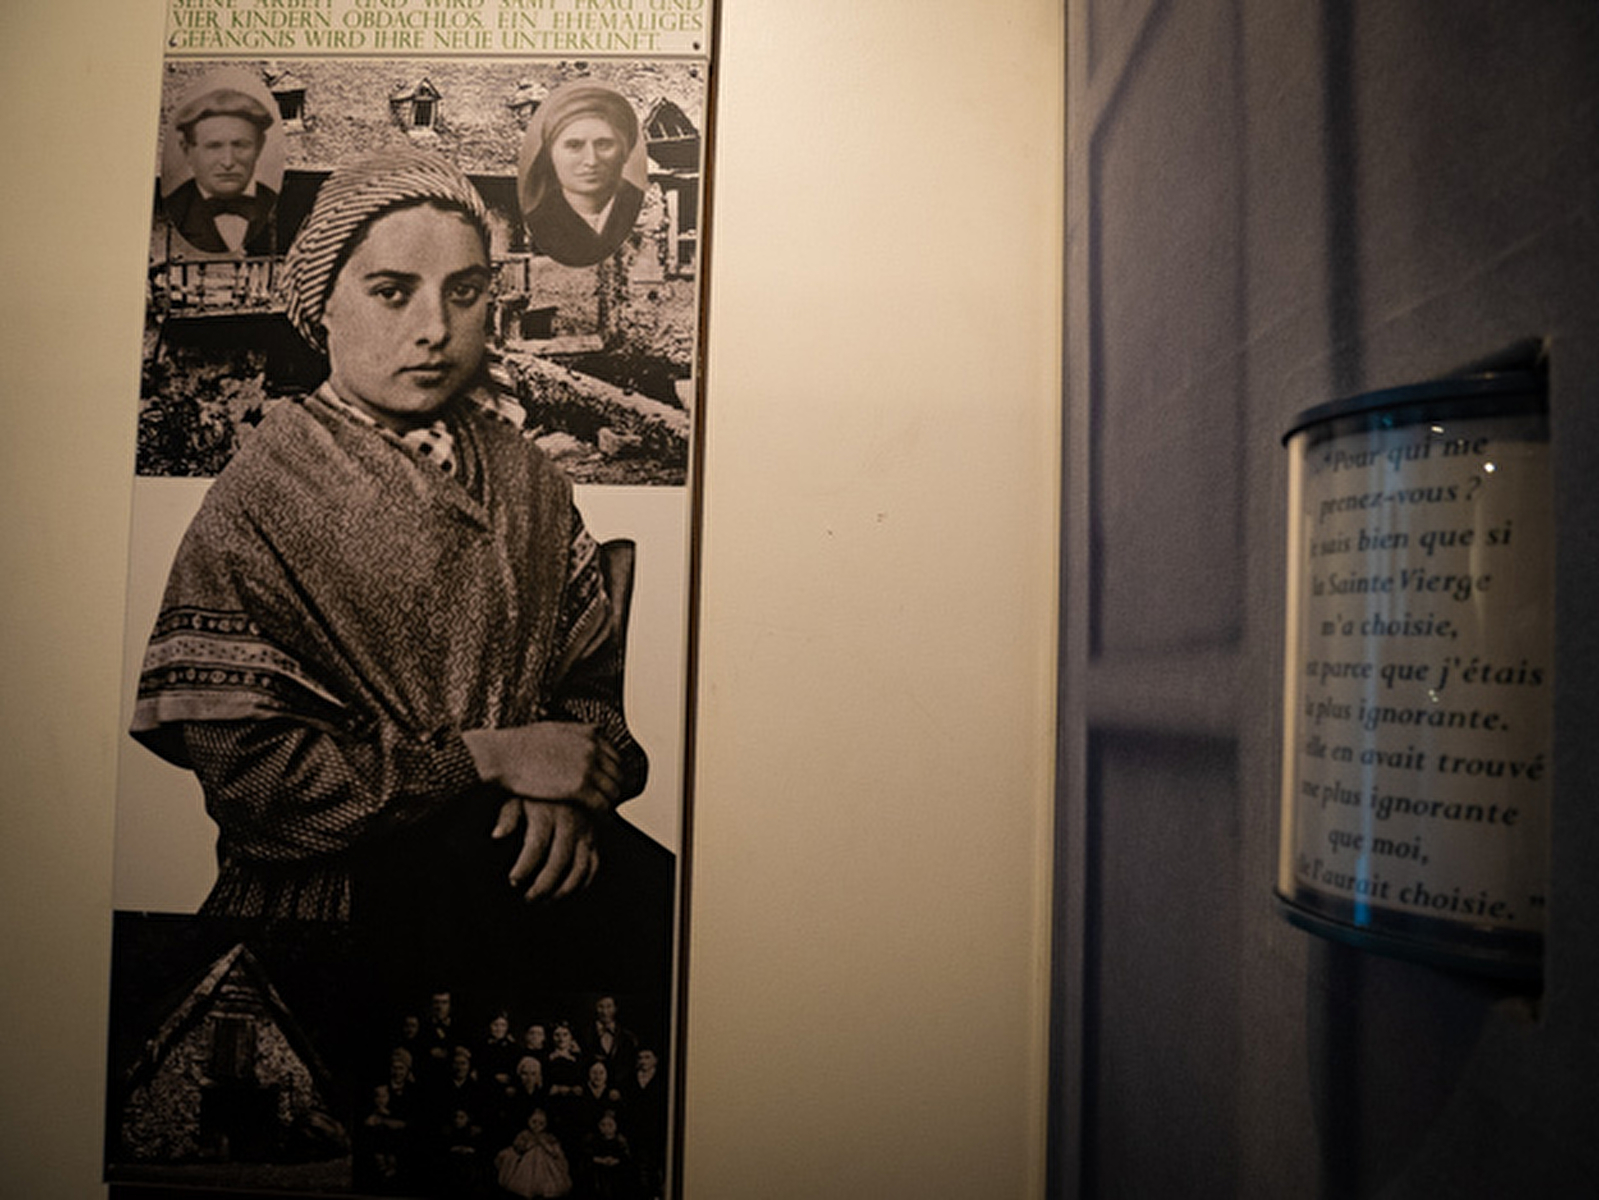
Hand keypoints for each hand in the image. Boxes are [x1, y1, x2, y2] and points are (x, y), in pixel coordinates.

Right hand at [463, 723, 621, 814]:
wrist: (504, 755)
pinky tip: (596, 819)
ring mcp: (587, 768)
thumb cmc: (521, 744)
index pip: (614, 755)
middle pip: (617, 772)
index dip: (612, 771)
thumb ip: (577, 731)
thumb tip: (593, 730)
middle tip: (608, 799)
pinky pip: (601, 804)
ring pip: (613, 790)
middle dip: (614, 786)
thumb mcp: (554, 728)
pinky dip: (602, 813)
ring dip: (609, 801)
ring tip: (602, 811)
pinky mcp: (579, 788)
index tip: (608, 781)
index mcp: (588, 734)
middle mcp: (592, 748)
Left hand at [491, 796, 599, 900]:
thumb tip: (496, 836)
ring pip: (579, 868)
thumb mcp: (519, 795)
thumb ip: (508, 816)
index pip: (537, 846)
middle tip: (527, 899)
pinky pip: (593, 866)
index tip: (513, 881)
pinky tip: (565, 893)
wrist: (568, 777)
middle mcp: (571, 823)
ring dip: (563, 891)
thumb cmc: (536, 791)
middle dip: (542, 886)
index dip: (524, 867)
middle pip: (559, 862)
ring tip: (545, 902)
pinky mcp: (595, 838)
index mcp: (548, 813)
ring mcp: (586, 832)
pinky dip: (582, 884)